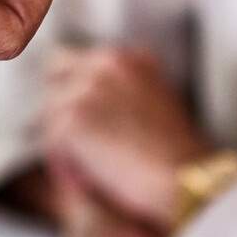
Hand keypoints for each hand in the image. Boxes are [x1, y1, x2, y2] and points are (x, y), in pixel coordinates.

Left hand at [42, 47, 213, 227]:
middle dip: (62, 104)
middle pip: (55, 76)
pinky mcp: (72, 119)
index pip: (74, 60)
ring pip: (51, 112)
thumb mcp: (157, 100)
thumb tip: (96, 108)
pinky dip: (66, 161)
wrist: (185, 177)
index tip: (81, 115)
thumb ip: (123, 90)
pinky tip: (92, 175)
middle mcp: (103, 64)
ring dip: (64, 138)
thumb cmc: (180, 154)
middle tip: (75, 139)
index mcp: (125, 59)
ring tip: (94, 164)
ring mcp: (85, 89)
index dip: (74, 88)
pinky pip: (52, 142)